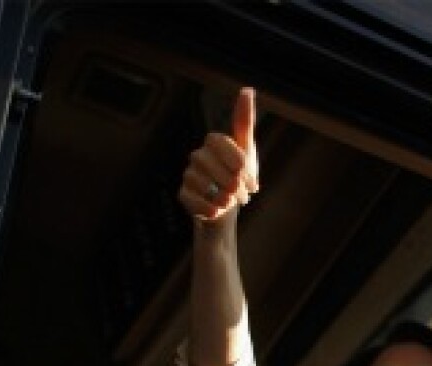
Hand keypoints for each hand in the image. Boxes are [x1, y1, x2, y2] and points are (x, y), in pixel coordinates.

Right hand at [178, 87, 259, 221]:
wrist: (227, 206)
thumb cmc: (238, 175)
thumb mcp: (247, 149)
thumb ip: (244, 121)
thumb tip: (246, 89)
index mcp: (213, 142)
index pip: (220, 143)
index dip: (236, 161)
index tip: (249, 178)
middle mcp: (197, 155)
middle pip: (208, 162)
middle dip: (230, 182)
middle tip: (243, 195)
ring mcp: (188, 174)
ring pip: (199, 180)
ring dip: (220, 195)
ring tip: (230, 202)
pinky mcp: (182, 193)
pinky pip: (191, 198)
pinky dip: (206, 207)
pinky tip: (217, 211)